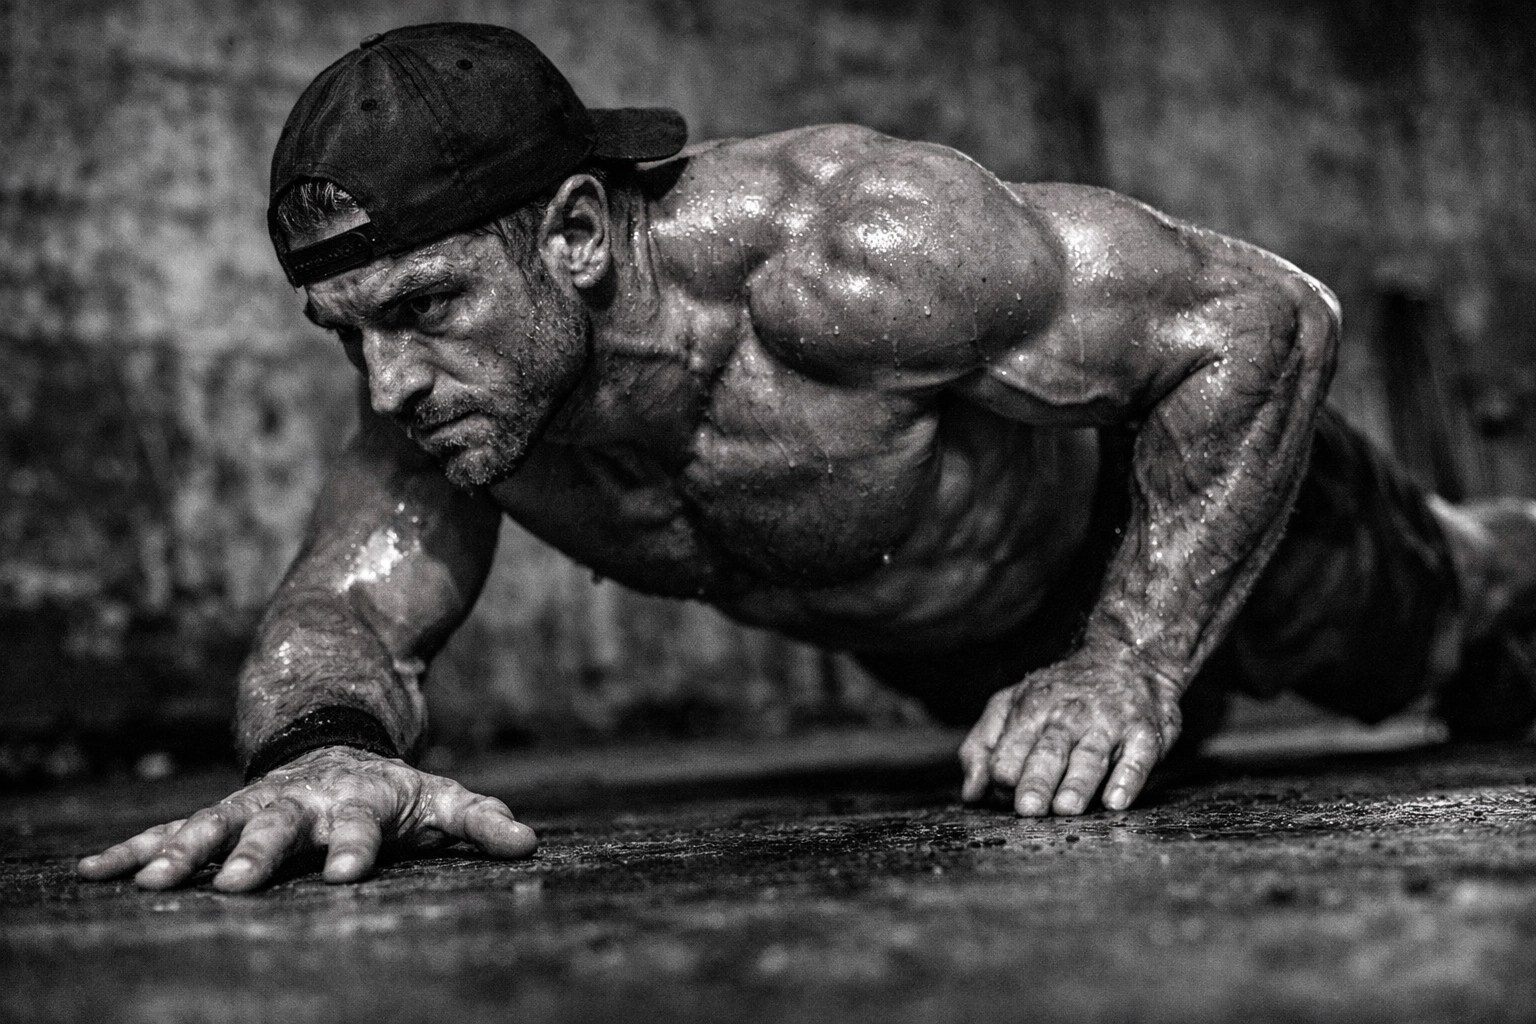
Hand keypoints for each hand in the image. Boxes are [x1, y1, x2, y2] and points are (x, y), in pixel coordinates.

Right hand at [76, 746, 536, 891]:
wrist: (328, 726)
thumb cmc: (391, 786)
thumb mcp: (440, 797)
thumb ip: (480, 821)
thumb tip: (529, 846)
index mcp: (356, 802)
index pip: (361, 828)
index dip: (356, 849)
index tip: (348, 875)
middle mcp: (298, 803)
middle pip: (278, 828)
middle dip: (258, 855)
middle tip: (237, 885)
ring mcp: (251, 807)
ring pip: (213, 827)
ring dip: (184, 853)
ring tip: (156, 882)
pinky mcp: (215, 816)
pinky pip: (167, 832)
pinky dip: (132, 852)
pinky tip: (93, 875)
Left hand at [958, 652, 1181, 815]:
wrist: (1128, 659)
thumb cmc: (1061, 692)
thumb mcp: (1013, 703)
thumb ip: (984, 744)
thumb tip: (971, 792)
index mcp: (1031, 710)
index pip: (1009, 751)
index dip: (1003, 778)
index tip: (1005, 796)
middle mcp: (1070, 716)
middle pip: (1048, 753)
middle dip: (1036, 781)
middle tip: (1027, 809)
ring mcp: (1109, 725)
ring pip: (1090, 758)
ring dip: (1077, 784)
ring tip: (1066, 808)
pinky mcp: (1145, 735)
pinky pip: (1137, 760)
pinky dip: (1127, 779)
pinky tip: (1116, 800)